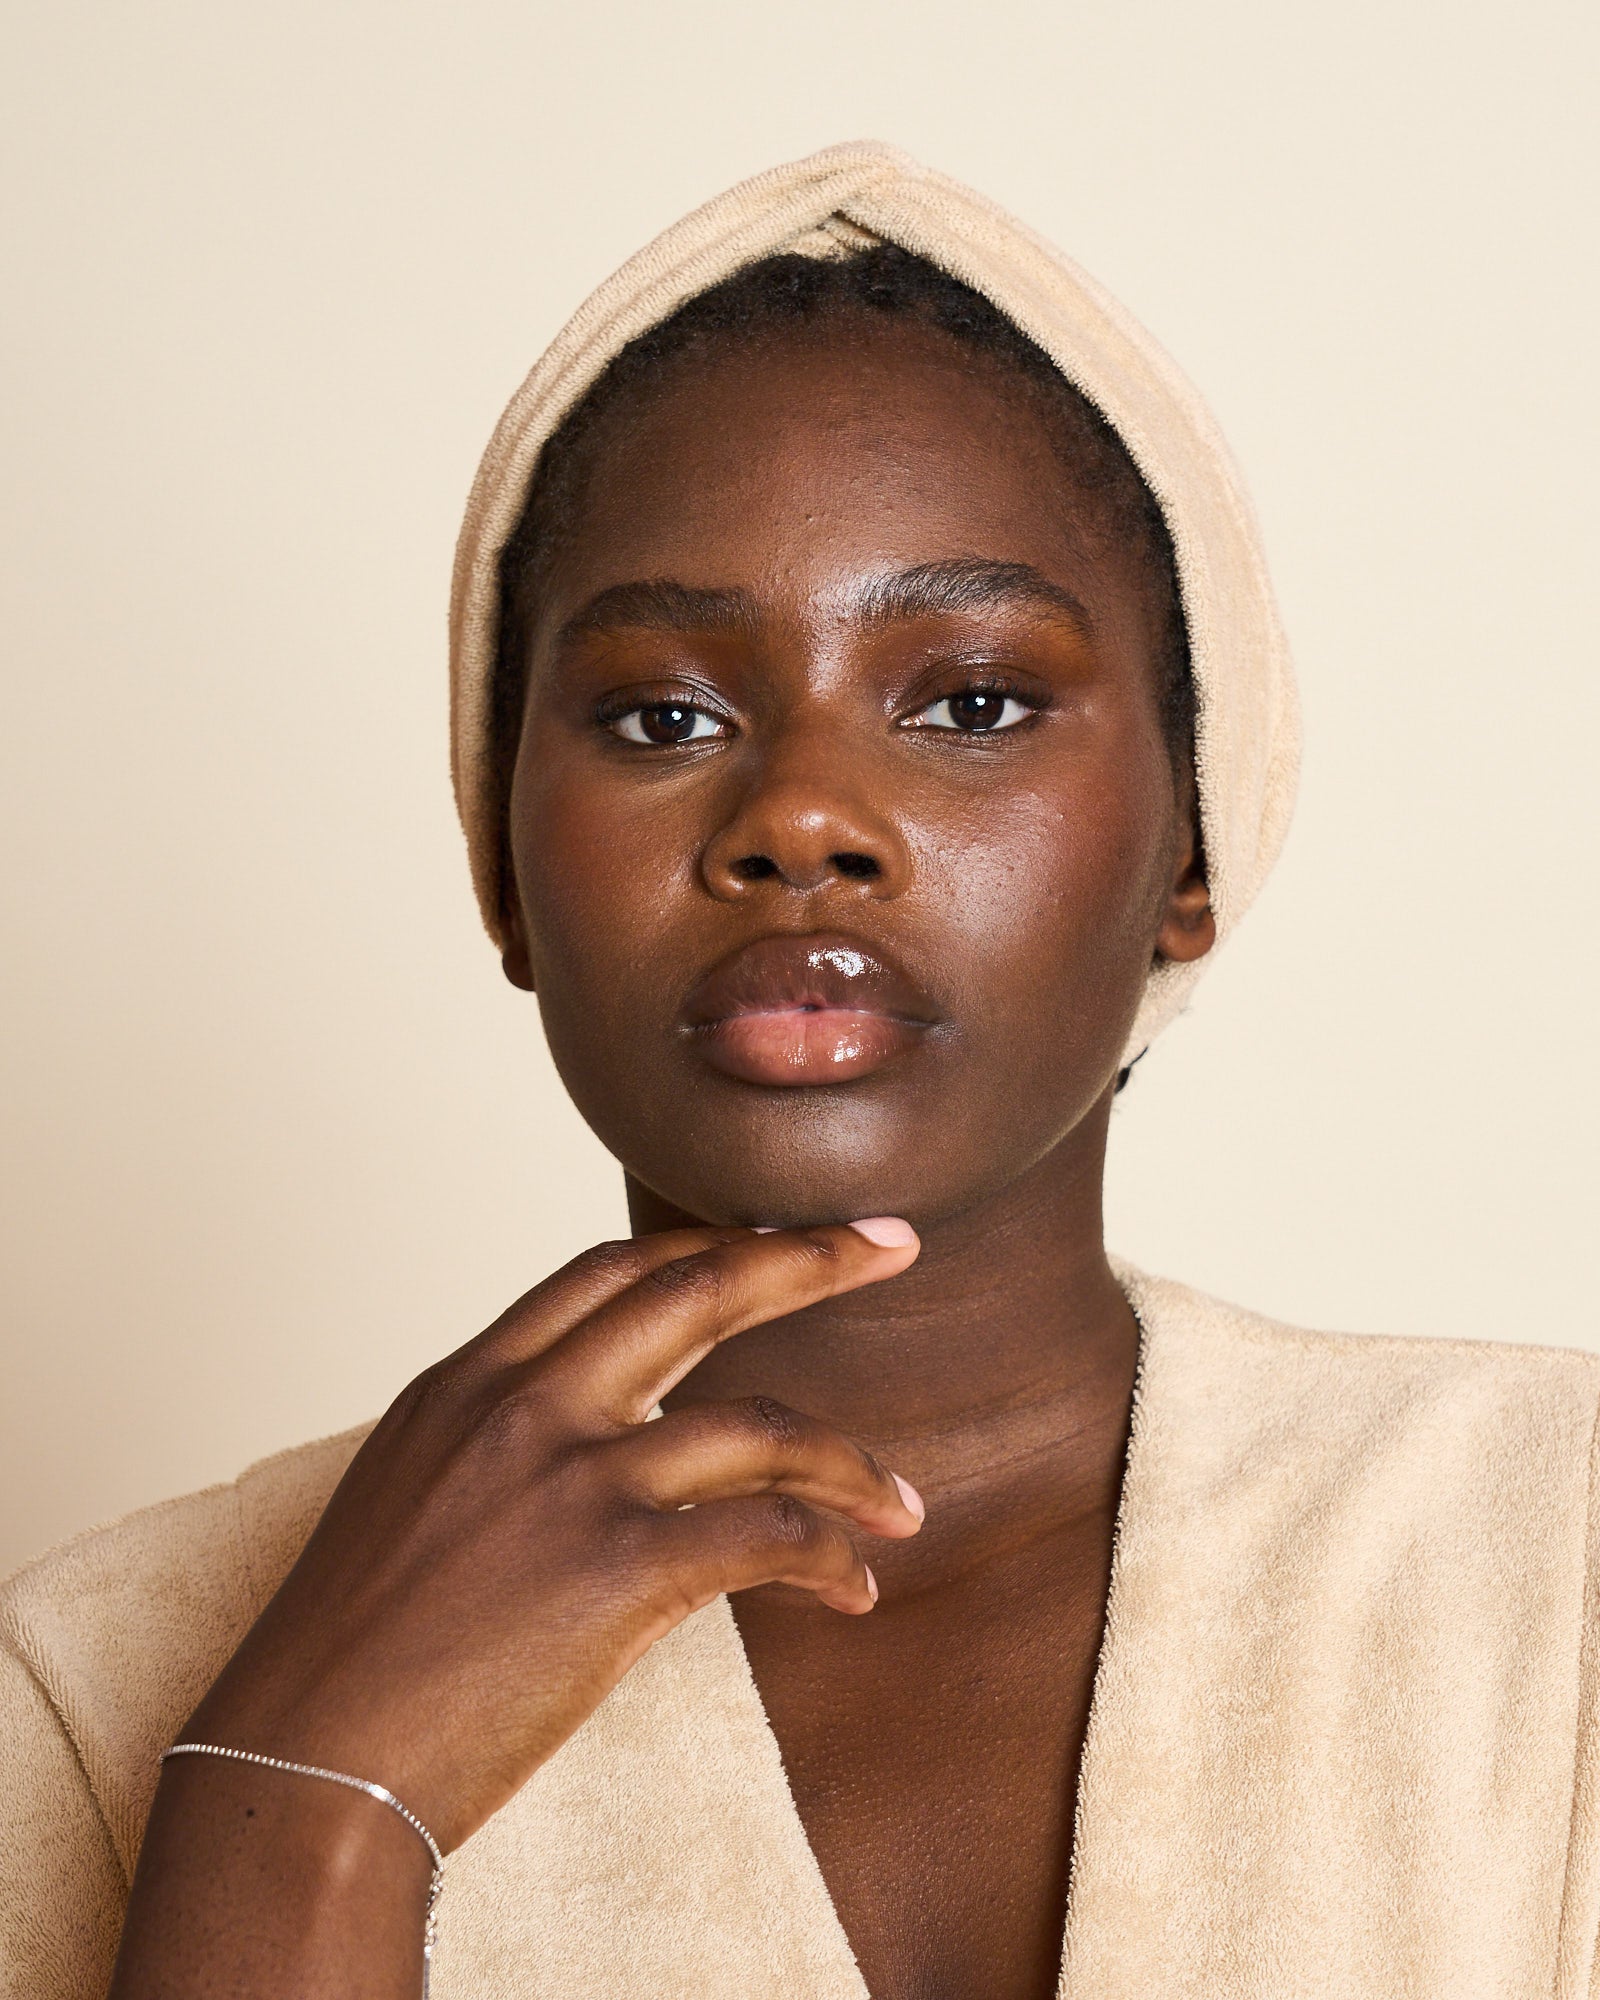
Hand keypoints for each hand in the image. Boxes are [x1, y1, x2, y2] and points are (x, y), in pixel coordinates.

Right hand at [182, 1220, 923, 1851]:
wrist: (301, 1768)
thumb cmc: (348, 1656)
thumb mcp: (410, 1495)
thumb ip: (501, 1443)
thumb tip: (604, 1439)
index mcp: (468, 1381)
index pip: (610, 1270)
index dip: (706, 1241)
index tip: (775, 1234)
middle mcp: (524, 1405)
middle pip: (697, 1287)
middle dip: (809, 1256)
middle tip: (890, 1245)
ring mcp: (573, 1480)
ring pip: (761, 1422)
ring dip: (851, 1462)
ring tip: (901, 1505)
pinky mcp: (617, 1569)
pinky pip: (770, 1533)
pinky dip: (831, 1556)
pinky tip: (854, 1588)